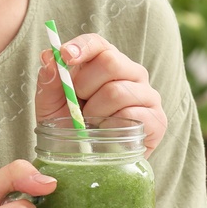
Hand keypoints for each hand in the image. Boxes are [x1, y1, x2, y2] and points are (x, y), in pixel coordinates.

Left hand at [36, 33, 166, 157]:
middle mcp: (131, 73)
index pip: (98, 43)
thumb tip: (48, 57)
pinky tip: (109, 135)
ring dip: (96, 112)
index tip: (65, 55)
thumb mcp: (51, 107)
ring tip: (92, 125)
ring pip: (117, 91)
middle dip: (85, 86)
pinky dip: (113, 127)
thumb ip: (49, 82)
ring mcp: (148, 96)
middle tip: (78, 107)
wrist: (88, 164)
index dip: (82, 46)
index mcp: (106, 63)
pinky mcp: (157, 120)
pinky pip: (133, 115)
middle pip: (110, 62)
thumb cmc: (71, 130)